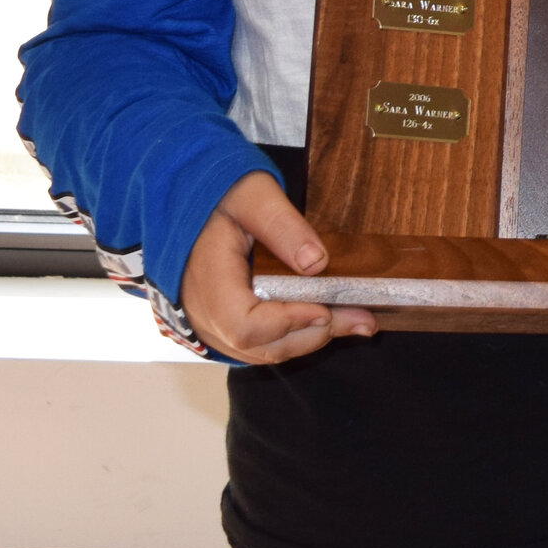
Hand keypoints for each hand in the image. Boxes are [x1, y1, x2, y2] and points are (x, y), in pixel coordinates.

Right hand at [177, 170, 374, 363]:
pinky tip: (325, 321)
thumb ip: (283, 226)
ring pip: (260, 352)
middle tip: (362, 319)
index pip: (244, 324)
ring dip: (309, 340)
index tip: (327, 308)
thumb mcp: (253, 195)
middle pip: (259, 346)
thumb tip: (316, 264)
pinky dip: (292, 338)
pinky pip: (256, 346)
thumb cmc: (218, 196)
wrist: (185, 201)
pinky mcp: (219, 326)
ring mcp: (207, 324)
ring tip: (356, 321)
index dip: (288, 323)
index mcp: (206, 279)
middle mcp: (201, 312)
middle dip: (313, 335)